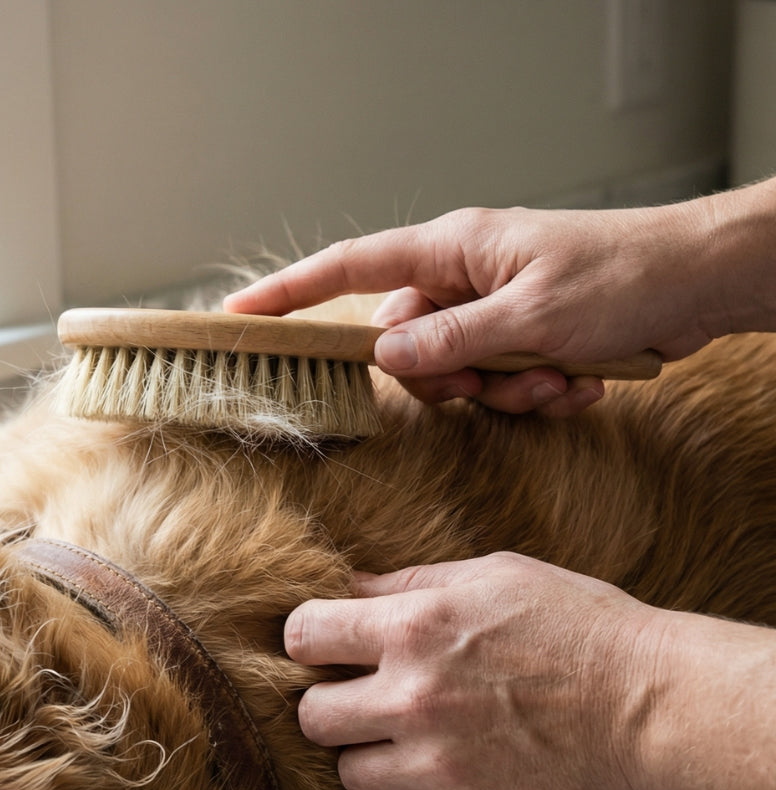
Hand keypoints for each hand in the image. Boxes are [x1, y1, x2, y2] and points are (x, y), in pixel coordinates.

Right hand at [227, 181, 775, 414]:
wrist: (696, 283)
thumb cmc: (621, 276)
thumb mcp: (530, 317)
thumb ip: (451, 342)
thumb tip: (384, 358)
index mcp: (451, 251)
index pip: (349, 269)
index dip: (289, 295)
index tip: (239, 319)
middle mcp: (461, 277)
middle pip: (407, 347)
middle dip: (453, 380)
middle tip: (505, 377)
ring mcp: (490, 308)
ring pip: (456, 375)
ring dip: (506, 392)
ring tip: (561, 376)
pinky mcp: (520, 337)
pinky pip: (498, 383)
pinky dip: (535, 393)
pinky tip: (580, 379)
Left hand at [284, 554, 664, 789]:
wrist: (653, 703)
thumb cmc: (579, 625)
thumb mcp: (495, 574)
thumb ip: (411, 582)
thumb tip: (346, 586)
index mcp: (413, 629)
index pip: (303, 636)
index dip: (309, 641)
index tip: (327, 650)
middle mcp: (412, 699)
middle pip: (310, 718)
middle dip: (331, 708)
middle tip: (367, 704)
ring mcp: (436, 765)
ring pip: (350, 775)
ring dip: (374, 758)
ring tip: (417, 742)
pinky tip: (456, 774)